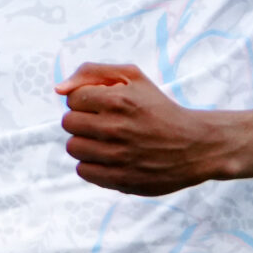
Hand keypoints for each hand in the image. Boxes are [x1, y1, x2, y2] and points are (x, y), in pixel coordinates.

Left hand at [56, 64, 226, 196]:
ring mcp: (119, 156)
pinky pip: (83, 171)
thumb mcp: (133, 77)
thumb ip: (92, 73)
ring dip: (86, 144)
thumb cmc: (158, 108)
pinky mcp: (121, 179)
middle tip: (104, 124)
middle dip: (83, 121)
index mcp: (119, 99)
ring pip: (73, 148)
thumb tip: (58, 90)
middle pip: (68, 123)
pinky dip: (92, 165)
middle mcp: (117, 127)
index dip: (86, 101)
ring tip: (107, 142)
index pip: (72, 99)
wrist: (195, 145)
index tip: (103, 106)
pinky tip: (110, 159)